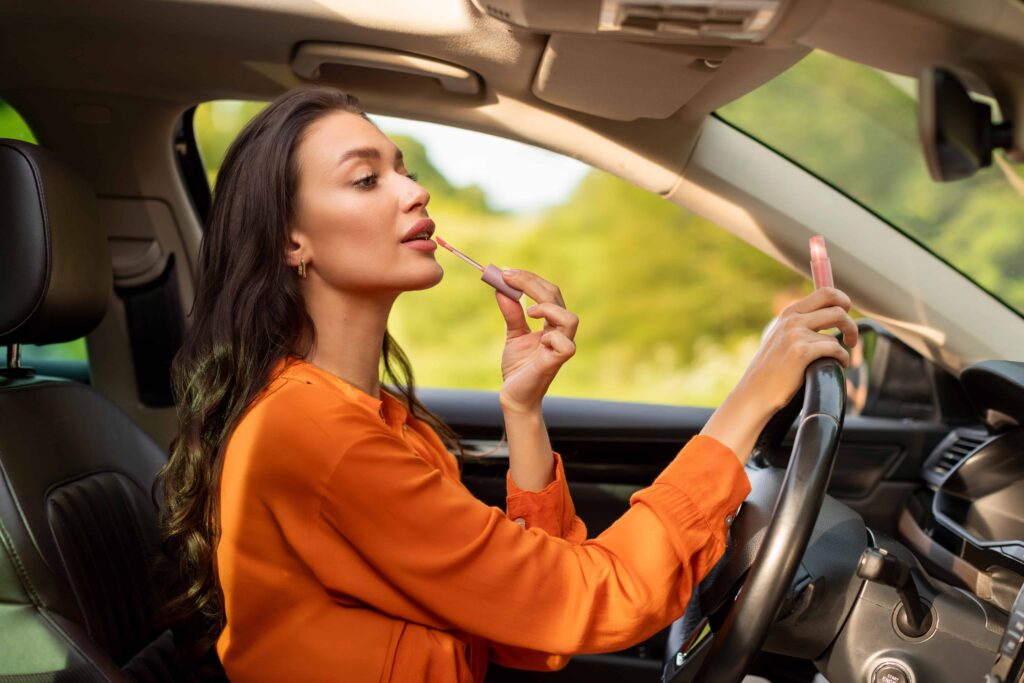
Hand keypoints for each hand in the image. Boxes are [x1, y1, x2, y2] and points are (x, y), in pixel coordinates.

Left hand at [493, 269, 578, 413]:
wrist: (514, 394)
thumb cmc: (518, 367)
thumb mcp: (513, 334)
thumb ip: (512, 312)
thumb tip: (501, 289)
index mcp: (552, 323)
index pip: (548, 292)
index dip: (529, 279)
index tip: (506, 272)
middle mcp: (561, 332)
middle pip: (556, 297)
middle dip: (531, 283)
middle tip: (506, 276)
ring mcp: (561, 347)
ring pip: (570, 319)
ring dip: (548, 308)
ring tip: (528, 311)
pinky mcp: (556, 362)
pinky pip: (565, 345)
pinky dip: (551, 336)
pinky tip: (538, 338)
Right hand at [735, 286, 858, 413]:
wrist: (755, 391)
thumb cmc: (771, 368)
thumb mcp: (781, 337)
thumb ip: (800, 324)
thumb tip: (829, 314)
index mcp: (789, 313)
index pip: (826, 292)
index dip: (843, 301)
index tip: (846, 316)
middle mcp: (792, 319)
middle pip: (838, 307)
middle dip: (850, 323)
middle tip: (851, 337)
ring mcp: (796, 334)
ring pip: (836, 334)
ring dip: (844, 348)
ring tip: (840, 359)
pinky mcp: (802, 352)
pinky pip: (835, 349)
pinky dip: (842, 359)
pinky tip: (839, 365)